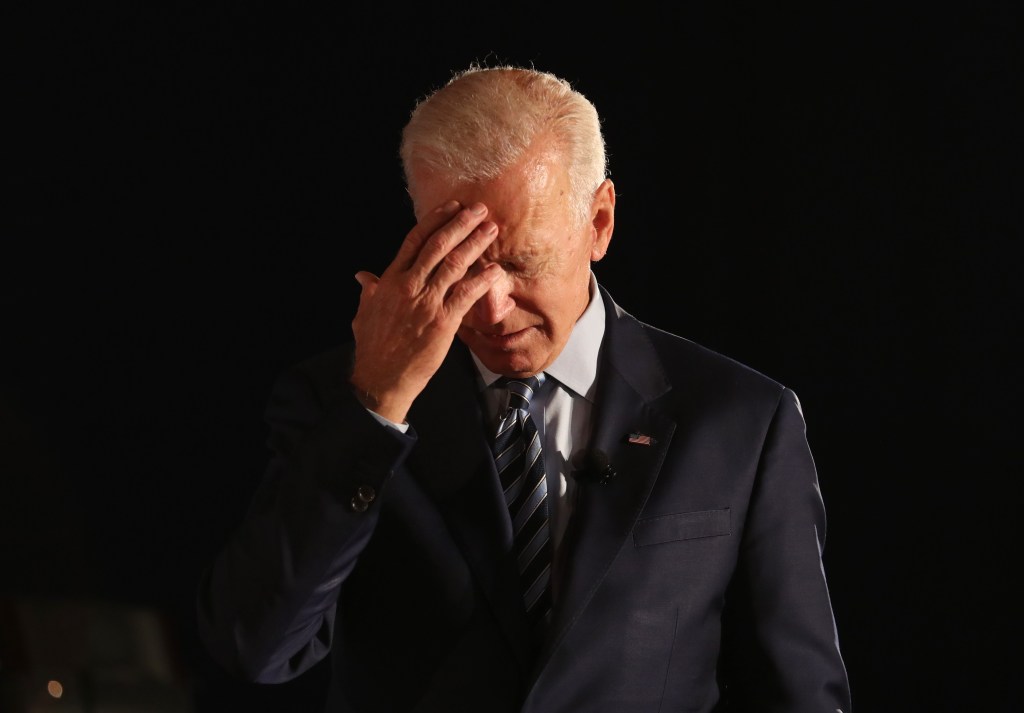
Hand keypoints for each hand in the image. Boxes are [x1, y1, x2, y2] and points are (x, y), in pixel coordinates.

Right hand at [349, 200, 500, 422]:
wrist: (381, 377)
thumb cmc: (373, 347)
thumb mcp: (364, 312)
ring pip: (454, 264)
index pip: (414, 240)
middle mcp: (409, 286)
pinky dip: (482, 280)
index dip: (435, 220)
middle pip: (438, 246)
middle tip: (479, 210)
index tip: (451, 207)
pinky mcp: (443, 322)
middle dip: (461, 224)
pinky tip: (495, 270)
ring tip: (491, 230)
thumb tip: (363, 276)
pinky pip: (467, 295)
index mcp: (390, 280)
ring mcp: (427, 302)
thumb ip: (369, 290)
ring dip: (475, 244)